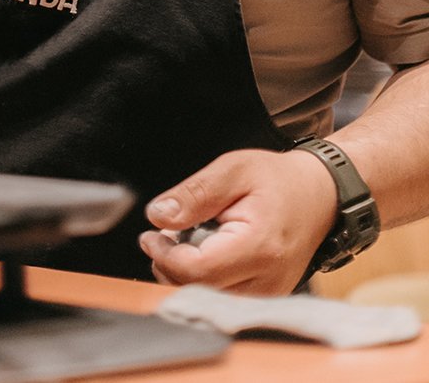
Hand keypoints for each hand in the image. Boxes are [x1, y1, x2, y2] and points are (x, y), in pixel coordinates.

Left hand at [139, 148, 338, 294]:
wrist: (320, 197)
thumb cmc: (279, 180)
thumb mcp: (233, 169)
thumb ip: (194, 194)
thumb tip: (158, 216)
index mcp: (259, 248)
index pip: (198, 271)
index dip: (165, 256)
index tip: (150, 237)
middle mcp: (267, 282)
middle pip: (199, 291)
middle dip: (172, 265)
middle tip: (166, 234)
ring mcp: (269, 296)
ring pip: (208, 299)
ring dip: (186, 273)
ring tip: (189, 238)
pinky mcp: (266, 299)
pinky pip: (223, 298)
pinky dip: (205, 279)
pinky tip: (207, 252)